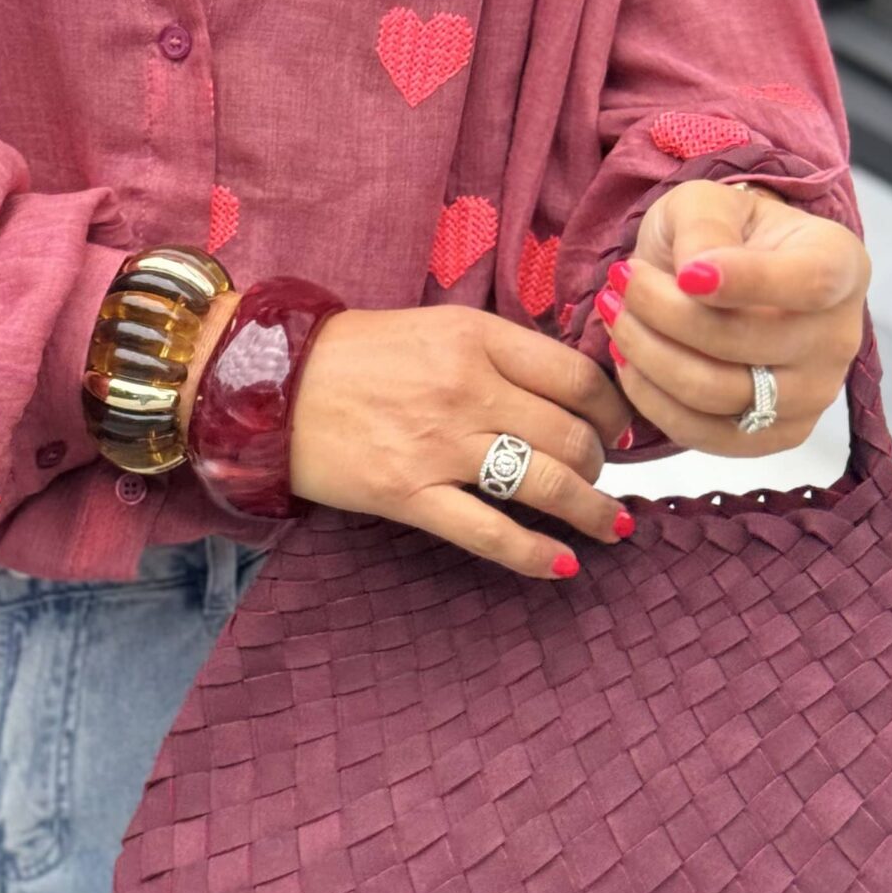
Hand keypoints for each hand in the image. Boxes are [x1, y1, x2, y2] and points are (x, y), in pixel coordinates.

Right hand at [285, 304, 639, 580]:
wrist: (270, 384)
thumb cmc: (354, 355)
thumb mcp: (436, 327)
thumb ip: (499, 353)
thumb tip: (566, 390)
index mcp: (477, 338)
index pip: (578, 377)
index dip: (614, 410)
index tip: (620, 428)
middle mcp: (468, 388)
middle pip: (572, 435)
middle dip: (602, 464)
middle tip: (602, 476)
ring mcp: (439, 445)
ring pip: (547, 484)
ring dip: (591, 511)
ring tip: (609, 525)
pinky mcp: (409, 494)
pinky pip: (490, 533)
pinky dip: (536, 554)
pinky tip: (562, 565)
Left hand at [600, 180, 871, 456]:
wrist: (723, 280)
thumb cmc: (720, 236)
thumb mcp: (706, 204)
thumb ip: (704, 226)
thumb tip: (694, 272)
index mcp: (840, 265)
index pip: (809, 283)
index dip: (747, 281)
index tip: (687, 274)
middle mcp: (839, 337)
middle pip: (744, 341)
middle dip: (662, 311)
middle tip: (619, 281)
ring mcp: (815, 395)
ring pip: (717, 392)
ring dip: (646, 354)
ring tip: (615, 314)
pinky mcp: (778, 435)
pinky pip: (704, 433)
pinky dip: (651, 398)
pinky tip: (629, 359)